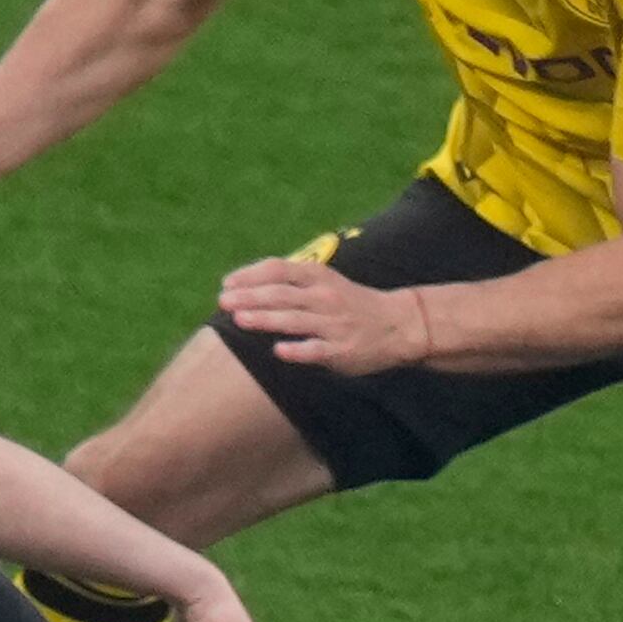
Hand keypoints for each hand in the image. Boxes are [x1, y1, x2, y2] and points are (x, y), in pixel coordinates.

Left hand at [213, 255, 428, 374]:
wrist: (399, 325)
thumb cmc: (353, 304)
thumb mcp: (326, 284)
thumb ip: (293, 285)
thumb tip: (250, 288)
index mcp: (319, 277)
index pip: (279, 270)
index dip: (251, 275)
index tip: (227, 284)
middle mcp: (325, 297)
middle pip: (282, 294)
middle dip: (250, 297)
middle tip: (223, 301)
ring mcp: (334, 324)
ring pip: (295, 320)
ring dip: (266, 319)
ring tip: (240, 320)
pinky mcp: (342, 350)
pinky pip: (316, 350)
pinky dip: (298, 350)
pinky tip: (278, 351)